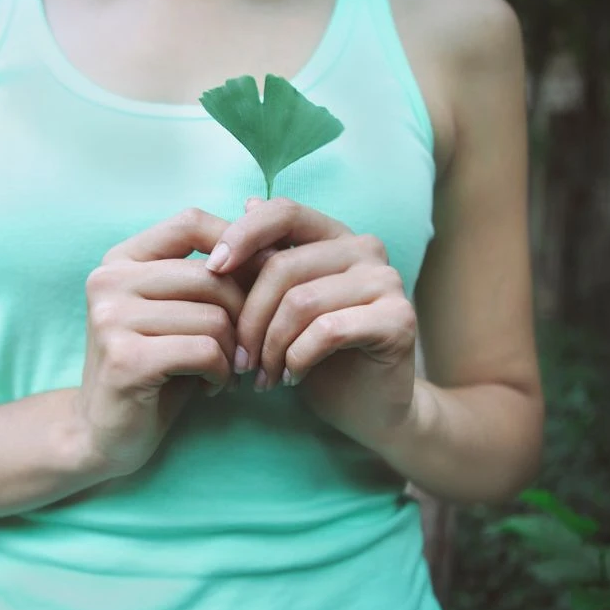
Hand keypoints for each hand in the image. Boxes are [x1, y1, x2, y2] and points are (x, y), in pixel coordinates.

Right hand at [75, 208, 247, 477]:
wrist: (105, 433)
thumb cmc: (156, 368)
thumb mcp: (178, 312)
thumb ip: (209, 277)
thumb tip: (273, 246)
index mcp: (120, 260)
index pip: (191, 222)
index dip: (237, 245)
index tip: (258, 285)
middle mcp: (108, 281)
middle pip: (211, 275)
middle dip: (242, 315)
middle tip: (245, 348)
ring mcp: (111, 319)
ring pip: (213, 317)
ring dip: (233, 352)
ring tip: (226, 370)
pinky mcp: (125, 359)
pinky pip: (205, 351)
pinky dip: (221, 373)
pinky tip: (212, 387)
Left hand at [206, 197, 417, 450]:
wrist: (367, 407)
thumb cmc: (315, 354)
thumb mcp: (279, 305)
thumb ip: (265, 261)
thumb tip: (245, 202)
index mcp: (334, 236)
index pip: (284, 212)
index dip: (242, 234)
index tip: (210, 270)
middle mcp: (365, 249)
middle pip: (283, 266)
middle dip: (249, 319)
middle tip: (239, 360)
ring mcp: (386, 281)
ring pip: (301, 302)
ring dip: (270, 347)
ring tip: (261, 376)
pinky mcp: (398, 319)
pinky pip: (327, 331)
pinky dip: (297, 359)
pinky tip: (290, 378)